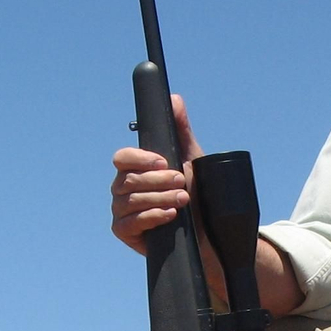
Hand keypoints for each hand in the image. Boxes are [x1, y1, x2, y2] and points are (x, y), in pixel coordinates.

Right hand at [111, 94, 204, 254]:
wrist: (208, 230)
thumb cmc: (197, 192)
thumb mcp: (192, 158)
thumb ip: (180, 129)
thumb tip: (173, 98)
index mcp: (136, 168)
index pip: (123, 157)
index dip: (140, 158)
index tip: (164, 162)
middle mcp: (124, 187)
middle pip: (127, 179)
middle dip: (158, 181)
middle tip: (182, 182)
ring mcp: (122, 210)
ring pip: (129, 200)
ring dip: (159, 198)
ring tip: (183, 200)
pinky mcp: (125, 231)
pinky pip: (129, 223)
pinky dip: (151, 217)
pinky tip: (169, 215)